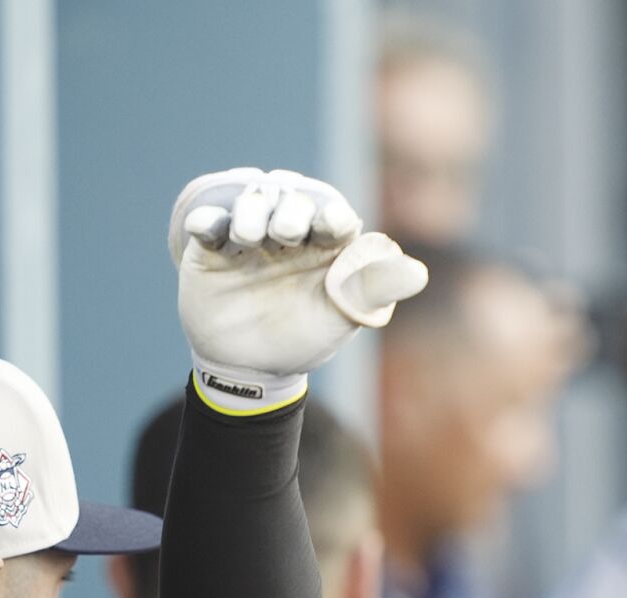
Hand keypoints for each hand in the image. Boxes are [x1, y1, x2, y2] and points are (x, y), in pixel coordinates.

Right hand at [171, 168, 427, 411]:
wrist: (254, 369)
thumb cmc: (307, 337)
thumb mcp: (344, 317)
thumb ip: (376, 290)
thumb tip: (419, 273)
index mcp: (328, 244)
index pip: (334, 214)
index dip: (331, 214)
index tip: (328, 226)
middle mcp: (291, 234)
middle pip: (292, 197)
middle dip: (289, 208)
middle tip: (284, 234)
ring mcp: (251, 238)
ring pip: (251, 201)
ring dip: (250, 209)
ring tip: (249, 238)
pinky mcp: (212, 249)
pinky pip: (207, 222)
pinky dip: (207, 220)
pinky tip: (207, 229)